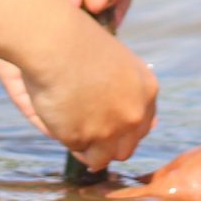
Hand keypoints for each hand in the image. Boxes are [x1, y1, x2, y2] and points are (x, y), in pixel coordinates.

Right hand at [17, 15, 158, 171]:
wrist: (54, 41)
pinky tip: (59, 116)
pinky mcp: (83, 138)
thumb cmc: (79, 43)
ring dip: (87, 149)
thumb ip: (128, 89)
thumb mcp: (117, 62)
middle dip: (106, 146)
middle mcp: (134, 114)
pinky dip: (66, 138)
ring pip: (100, 159)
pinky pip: (75, 149)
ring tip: (71, 129)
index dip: (122, 130)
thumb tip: (137, 120)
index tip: (107, 128)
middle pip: (125, 149)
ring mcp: (109, 129)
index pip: (142, 127)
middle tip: (87, 134)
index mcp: (146, 91)